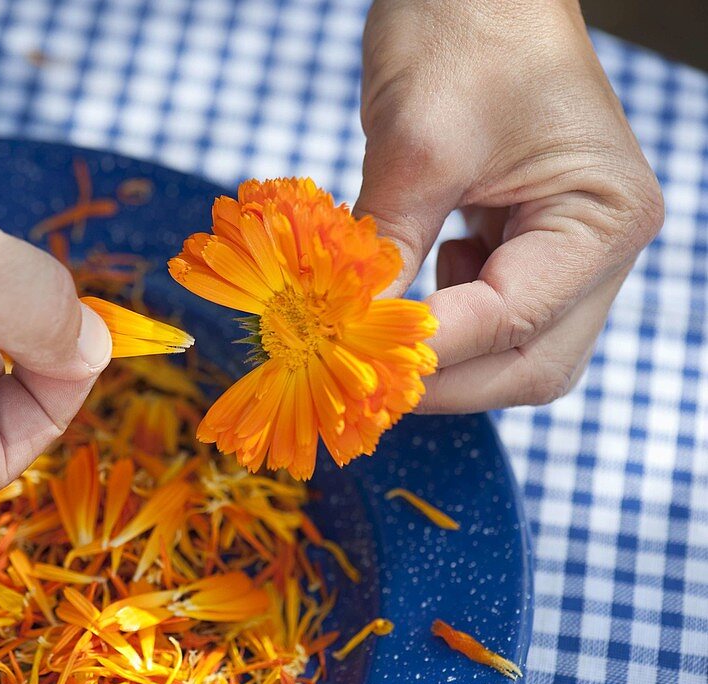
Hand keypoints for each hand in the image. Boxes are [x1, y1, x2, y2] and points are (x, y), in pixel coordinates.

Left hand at [357, 0, 663, 411]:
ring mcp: (571, 247)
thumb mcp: (414, 148)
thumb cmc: (460, 33)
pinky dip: (446, 322)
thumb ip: (386, 248)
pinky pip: (494, 312)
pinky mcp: (531, 241)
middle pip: (531, 363)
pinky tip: (408, 293)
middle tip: (364, 385)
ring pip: (515, 351)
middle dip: (445, 381)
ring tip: (375, 344)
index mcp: (600, 217)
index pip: (512, 321)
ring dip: (445, 360)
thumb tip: (345, 330)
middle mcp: (600, 244)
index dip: (428, 351)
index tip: (351, 362)